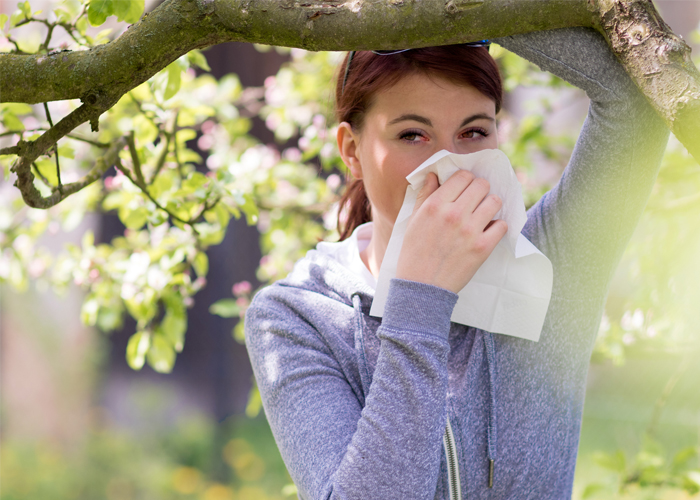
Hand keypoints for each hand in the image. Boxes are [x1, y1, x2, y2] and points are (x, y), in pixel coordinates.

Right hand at [395, 171, 507, 292]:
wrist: (421, 286)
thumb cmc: (414, 252)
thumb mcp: (413, 220)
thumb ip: (425, 195)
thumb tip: (434, 175)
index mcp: (435, 205)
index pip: (462, 176)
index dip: (466, 180)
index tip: (465, 188)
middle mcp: (453, 214)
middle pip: (481, 185)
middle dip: (480, 190)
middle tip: (476, 200)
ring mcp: (470, 231)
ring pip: (494, 201)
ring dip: (490, 205)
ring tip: (484, 214)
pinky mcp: (482, 247)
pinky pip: (502, 225)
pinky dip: (497, 227)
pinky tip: (487, 231)